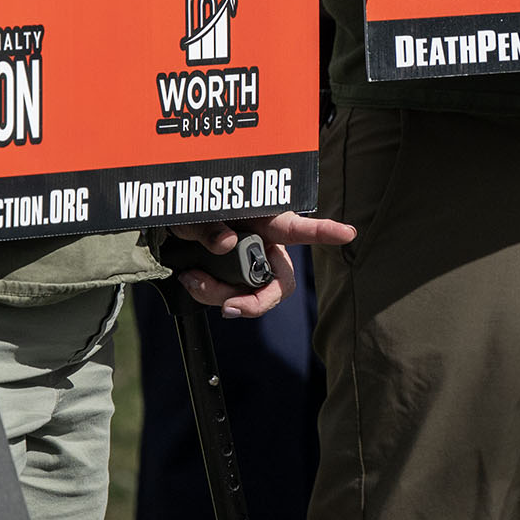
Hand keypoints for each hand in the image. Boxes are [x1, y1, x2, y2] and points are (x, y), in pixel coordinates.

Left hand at [168, 212, 359, 317]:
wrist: (172, 225)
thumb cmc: (192, 211)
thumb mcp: (195, 213)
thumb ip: (208, 225)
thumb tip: (225, 243)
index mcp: (265, 220)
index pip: (298, 227)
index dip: (324, 231)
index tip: (347, 232)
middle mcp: (266, 245)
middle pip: (279, 283)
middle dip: (255, 301)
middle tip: (228, 307)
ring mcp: (252, 265)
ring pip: (252, 295)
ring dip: (220, 295)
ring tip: (193, 279)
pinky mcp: (235, 280)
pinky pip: (232, 298)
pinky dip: (210, 295)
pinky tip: (191, 279)